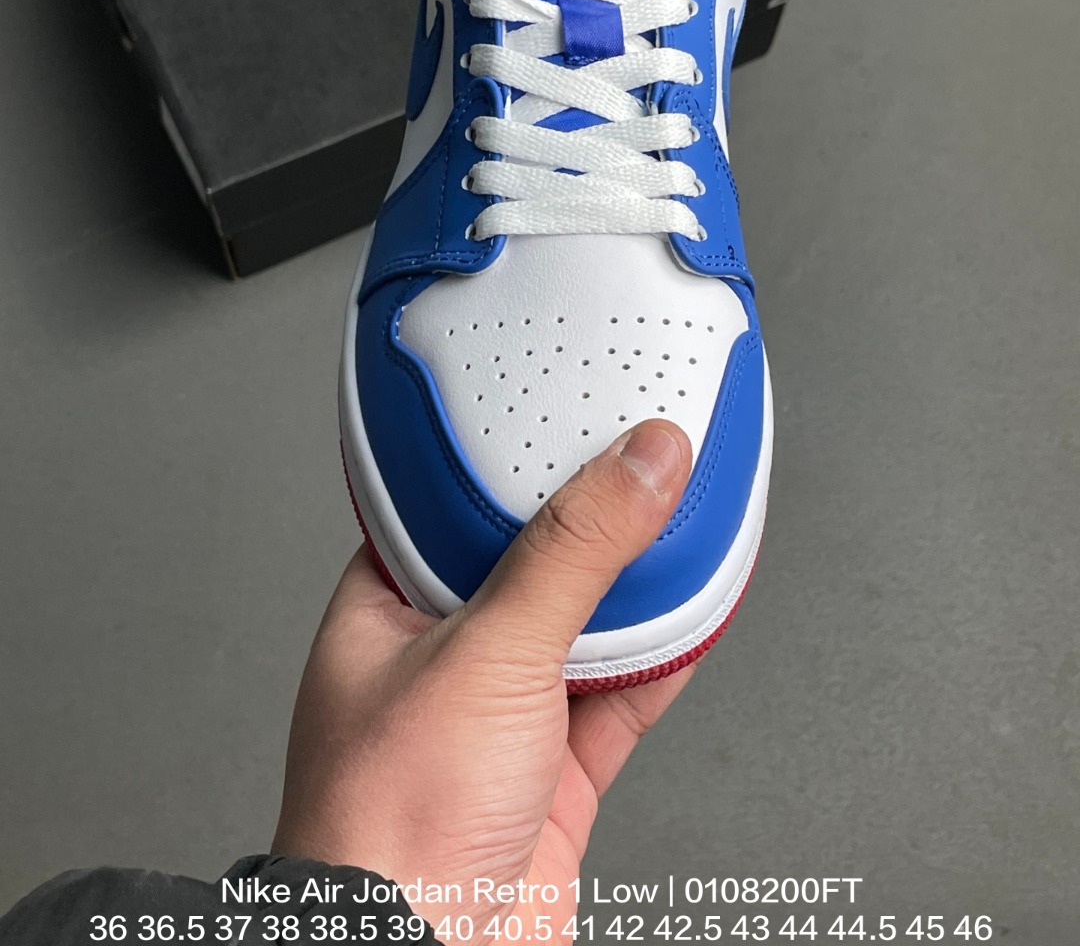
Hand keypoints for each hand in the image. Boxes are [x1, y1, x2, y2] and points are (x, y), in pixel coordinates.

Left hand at [273, 420, 695, 936]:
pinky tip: (696, 616)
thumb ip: (572, 555)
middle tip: (643, 455)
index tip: (570, 411)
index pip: (455, 503)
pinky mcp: (552, 774)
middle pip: (532, 560)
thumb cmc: (387, 825)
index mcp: (389, 607)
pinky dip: (665, 657)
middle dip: (589, 519)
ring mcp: (500, 718)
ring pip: (584, 626)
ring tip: (683, 518)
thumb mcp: (487, 652)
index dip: (514, 455)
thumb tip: (637, 464)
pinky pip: (622, 695)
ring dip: (637, 587)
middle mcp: (443, 657)